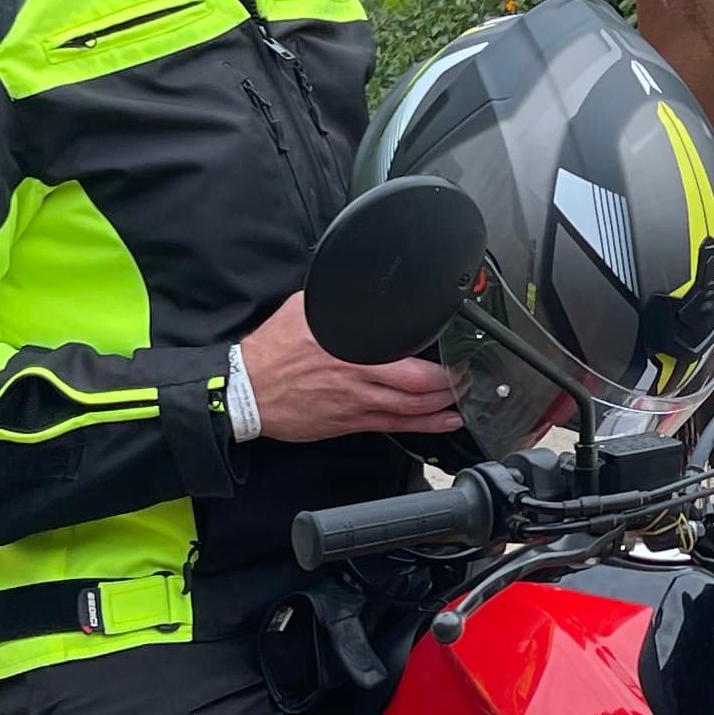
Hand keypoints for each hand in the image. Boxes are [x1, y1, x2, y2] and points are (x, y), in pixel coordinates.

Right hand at [237, 292, 463, 443]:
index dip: (439, 363)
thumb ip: (337, 302)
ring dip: (442, 406)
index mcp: (350, 352)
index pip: (406, 360)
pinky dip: (423, 426)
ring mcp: (355, 406)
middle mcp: (358, 381)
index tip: (456, 353)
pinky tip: (441, 422)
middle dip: (451, 386)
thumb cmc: (272, 352)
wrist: (246, 391)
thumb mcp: (305, 311)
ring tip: (463, 399)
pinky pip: (393, 427)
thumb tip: (354, 288)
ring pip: (411, 411)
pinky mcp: (348, 423)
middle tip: (467, 377)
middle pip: (418, 389)